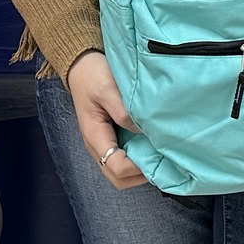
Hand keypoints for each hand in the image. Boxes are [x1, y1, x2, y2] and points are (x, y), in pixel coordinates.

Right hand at [68, 50, 146, 188]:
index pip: (115, 166)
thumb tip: (142, 132)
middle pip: (117, 178)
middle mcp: (96, 145)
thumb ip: (123, 112)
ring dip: (139, 170)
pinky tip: (152, 149)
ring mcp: (103, 143)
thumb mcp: (109, 88)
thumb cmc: (94, 75)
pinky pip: (123, 158)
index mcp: (94, 136)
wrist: (82, 66)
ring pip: (120, 172)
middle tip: (162, 164)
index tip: (156, 156)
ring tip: (159, 157)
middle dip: (139, 176)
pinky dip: (138, 160)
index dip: (136, 168)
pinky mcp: (110, 137)